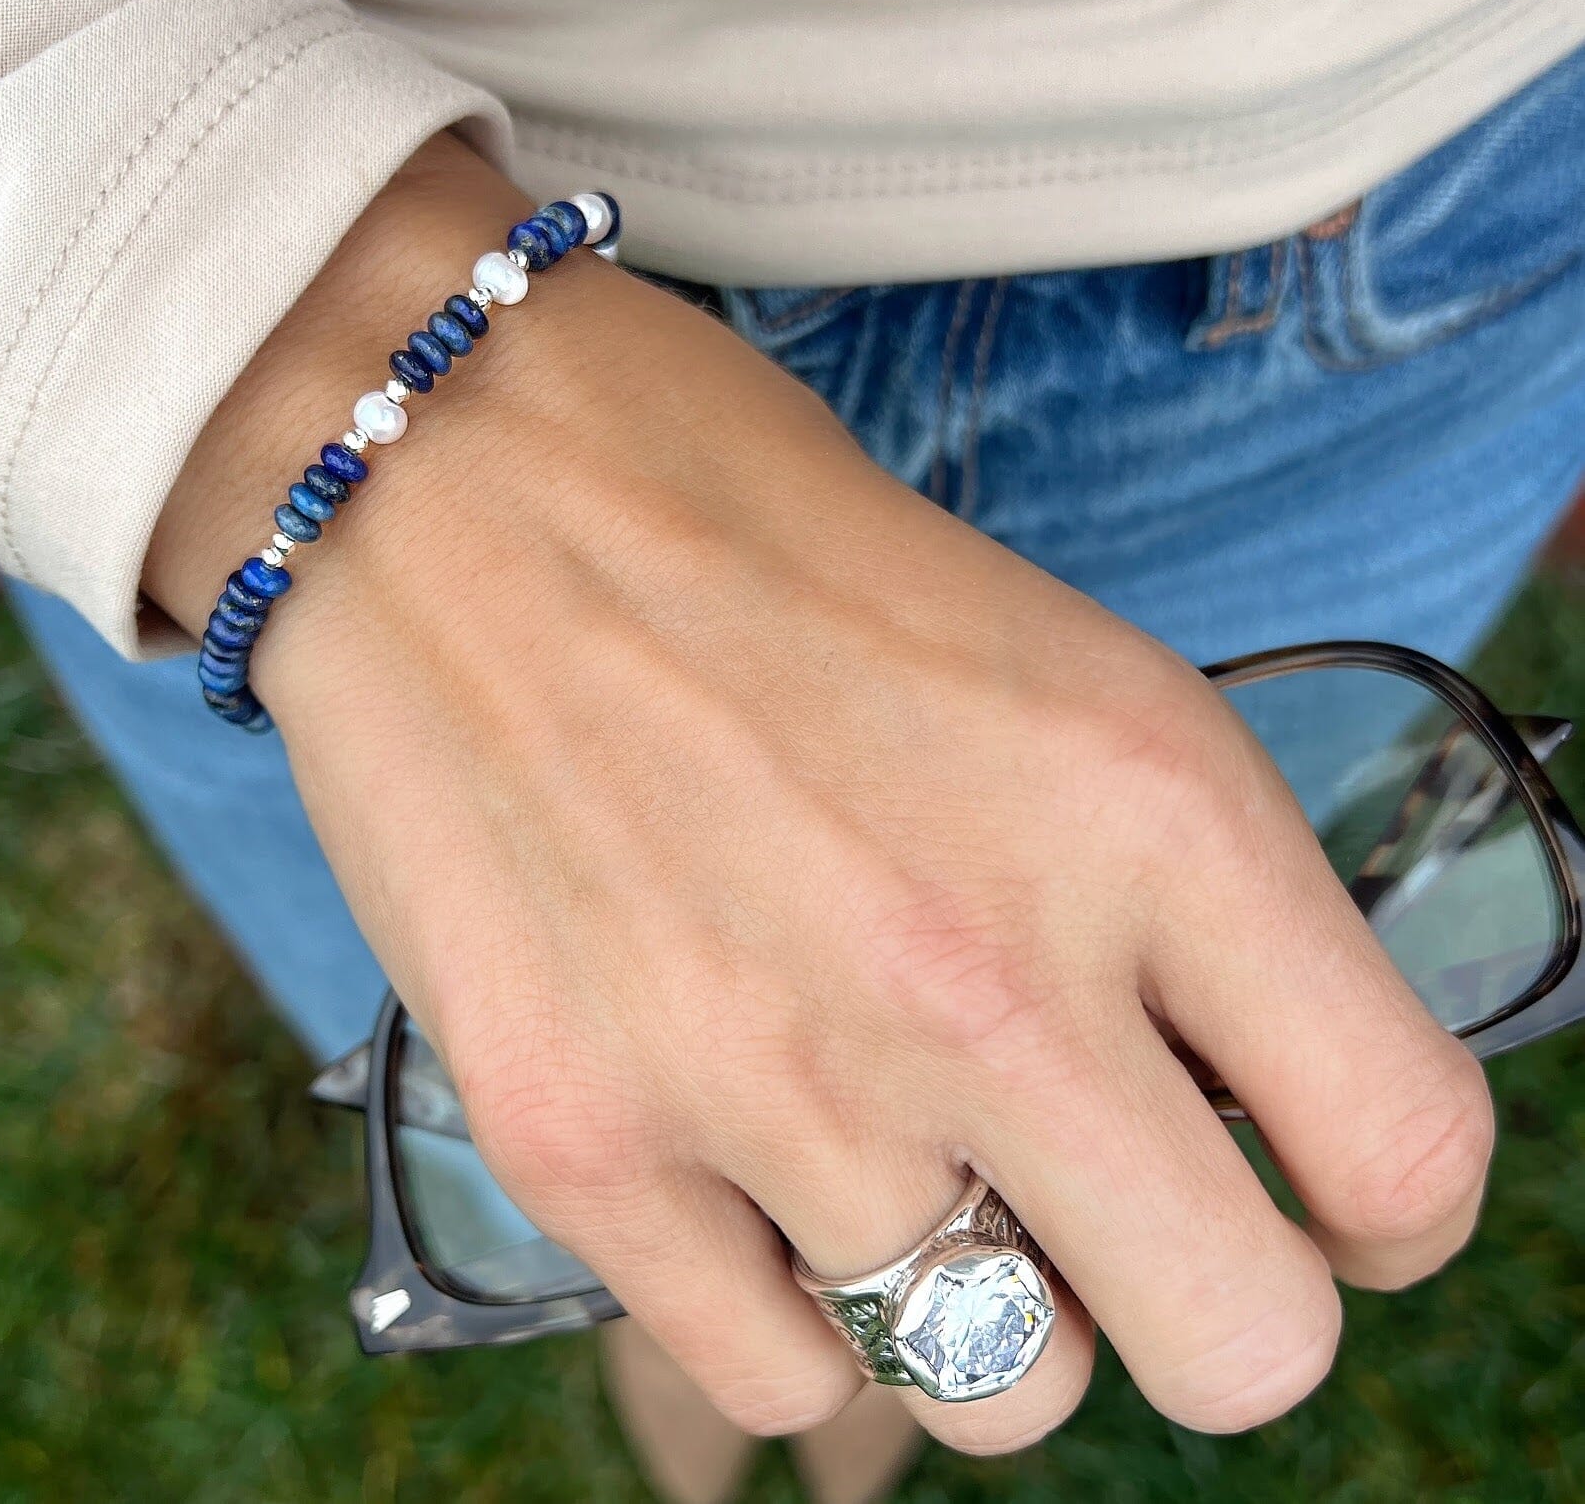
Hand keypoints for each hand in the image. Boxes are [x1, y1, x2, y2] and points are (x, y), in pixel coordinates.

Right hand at [147, 136, 1493, 1453]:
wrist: (463, 478)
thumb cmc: (765, 542)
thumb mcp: (1058, 673)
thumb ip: (1176, 909)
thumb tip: (1223, 1112)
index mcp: (1148, 812)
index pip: (1403, 1148)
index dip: (1382, 1210)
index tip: (1314, 1193)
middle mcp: (983, 979)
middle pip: (1242, 1350)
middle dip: (1198, 1294)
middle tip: (1101, 1194)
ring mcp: (771, 1083)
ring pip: (999, 1388)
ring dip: (971, 1284)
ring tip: (873, 1125)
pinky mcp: (581, 1145)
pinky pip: (781, 1380)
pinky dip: (791, 1303)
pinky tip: (743, 1154)